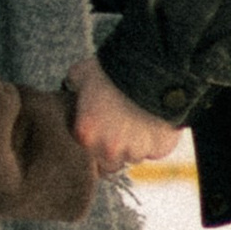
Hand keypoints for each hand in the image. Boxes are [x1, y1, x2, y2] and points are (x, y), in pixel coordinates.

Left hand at [67, 52, 184, 177]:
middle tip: (122, 127)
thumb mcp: (82, 73)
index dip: (96, 142)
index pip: (87, 154)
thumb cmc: (112, 70)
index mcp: (86, 135)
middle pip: (112, 161)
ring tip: (140, 120)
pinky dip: (157, 140)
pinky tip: (155, 121)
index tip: (102, 130)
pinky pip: (157, 150)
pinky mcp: (159, 149)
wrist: (149, 68)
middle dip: (116, 147)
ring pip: (136, 155)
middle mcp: (109, 149)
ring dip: (137, 144)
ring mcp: (135, 151)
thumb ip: (74, 87)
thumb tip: (71, 86)